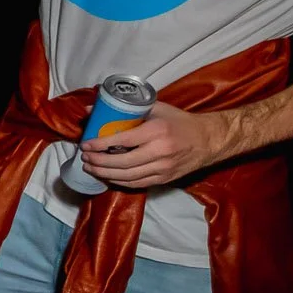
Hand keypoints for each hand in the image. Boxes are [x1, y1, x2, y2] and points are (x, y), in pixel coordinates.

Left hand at [77, 102, 234, 189]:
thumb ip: (126, 109)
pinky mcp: (165, 179)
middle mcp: (160, 151)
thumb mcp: (156, 108)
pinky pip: (137, 184)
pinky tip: (108, 177)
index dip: (101, 145)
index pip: (123, 141)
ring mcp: (163, 168)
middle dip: (99, 163)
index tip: (86, 145)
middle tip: (85, 159)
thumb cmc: (179, 121)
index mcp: (157, 131)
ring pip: (128, 176)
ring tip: (91, 168)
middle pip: (122, 162)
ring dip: (105, 174)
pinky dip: (119, 182)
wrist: (208, 140)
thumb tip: (92, 110)